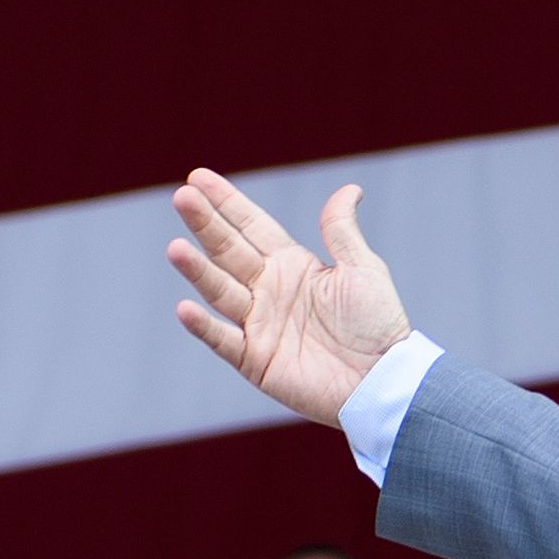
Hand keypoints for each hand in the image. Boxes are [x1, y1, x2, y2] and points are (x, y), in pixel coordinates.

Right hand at [167, 169, 412, 424]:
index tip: (197, 177)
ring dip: (197, 270)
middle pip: (228, 251)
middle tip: (182, 196)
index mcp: (291, 265)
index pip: (251, 226)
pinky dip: (204, 327)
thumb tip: (349, 189)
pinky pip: (224, 340)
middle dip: (206, 224)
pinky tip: (185, 307)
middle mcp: (268, 290)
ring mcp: (259, 325)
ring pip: (220, 290)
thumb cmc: (378, 325)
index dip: (226, 203)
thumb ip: (342, 231)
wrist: (383, 380)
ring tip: (175, 247)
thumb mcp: (363, 269)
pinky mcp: (255, 361)